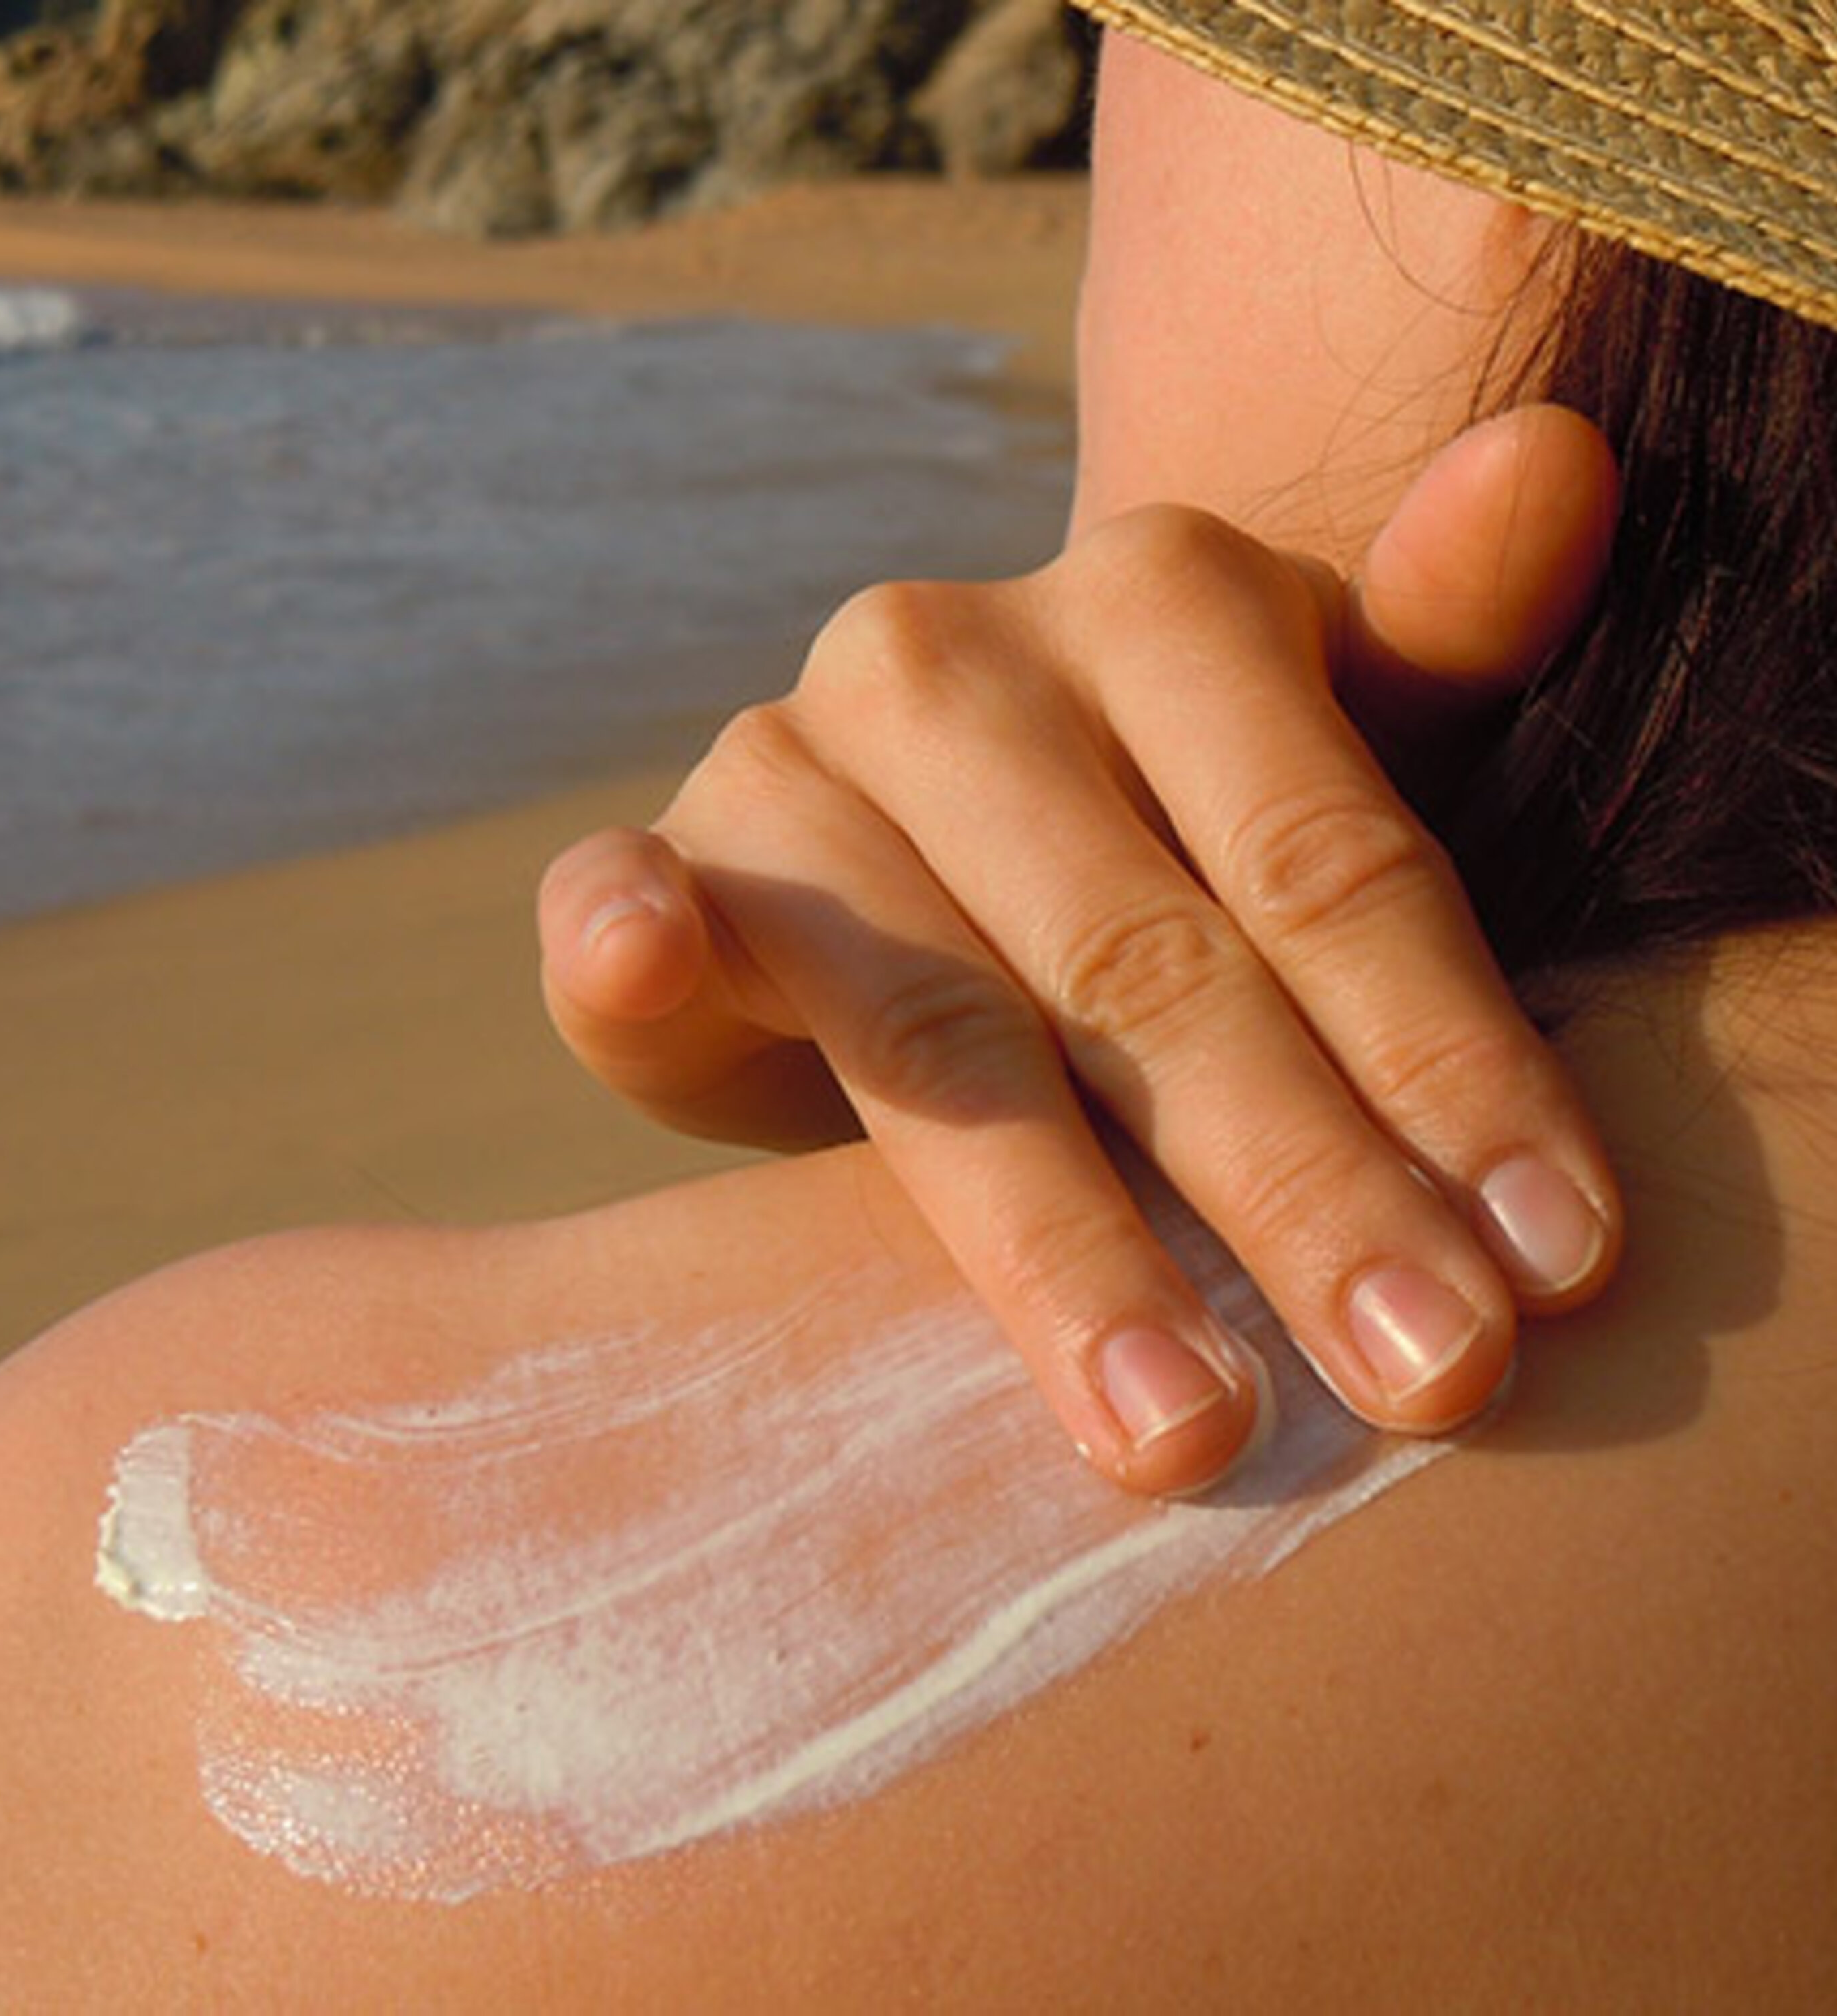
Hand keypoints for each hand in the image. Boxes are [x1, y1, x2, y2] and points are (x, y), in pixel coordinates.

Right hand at [539, 406, 1623, 1493]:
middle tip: (1429, 1386)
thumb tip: (1555, 464)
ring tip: (1178, 1426)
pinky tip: (630, 956)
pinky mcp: (665, 865)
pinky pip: (624, 898)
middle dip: (1301, 1191)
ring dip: (1058, 1231)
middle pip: (1153, 963)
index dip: (1454, 1068)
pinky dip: (622, 931)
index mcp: (1160, 603)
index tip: (1566, 1271)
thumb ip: (1436, 655)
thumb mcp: (1319, 757)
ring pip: (941, 1022)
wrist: (932, 866)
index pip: (1330, 862)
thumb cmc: (1168, 849)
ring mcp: (793, 756)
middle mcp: (959, 660)